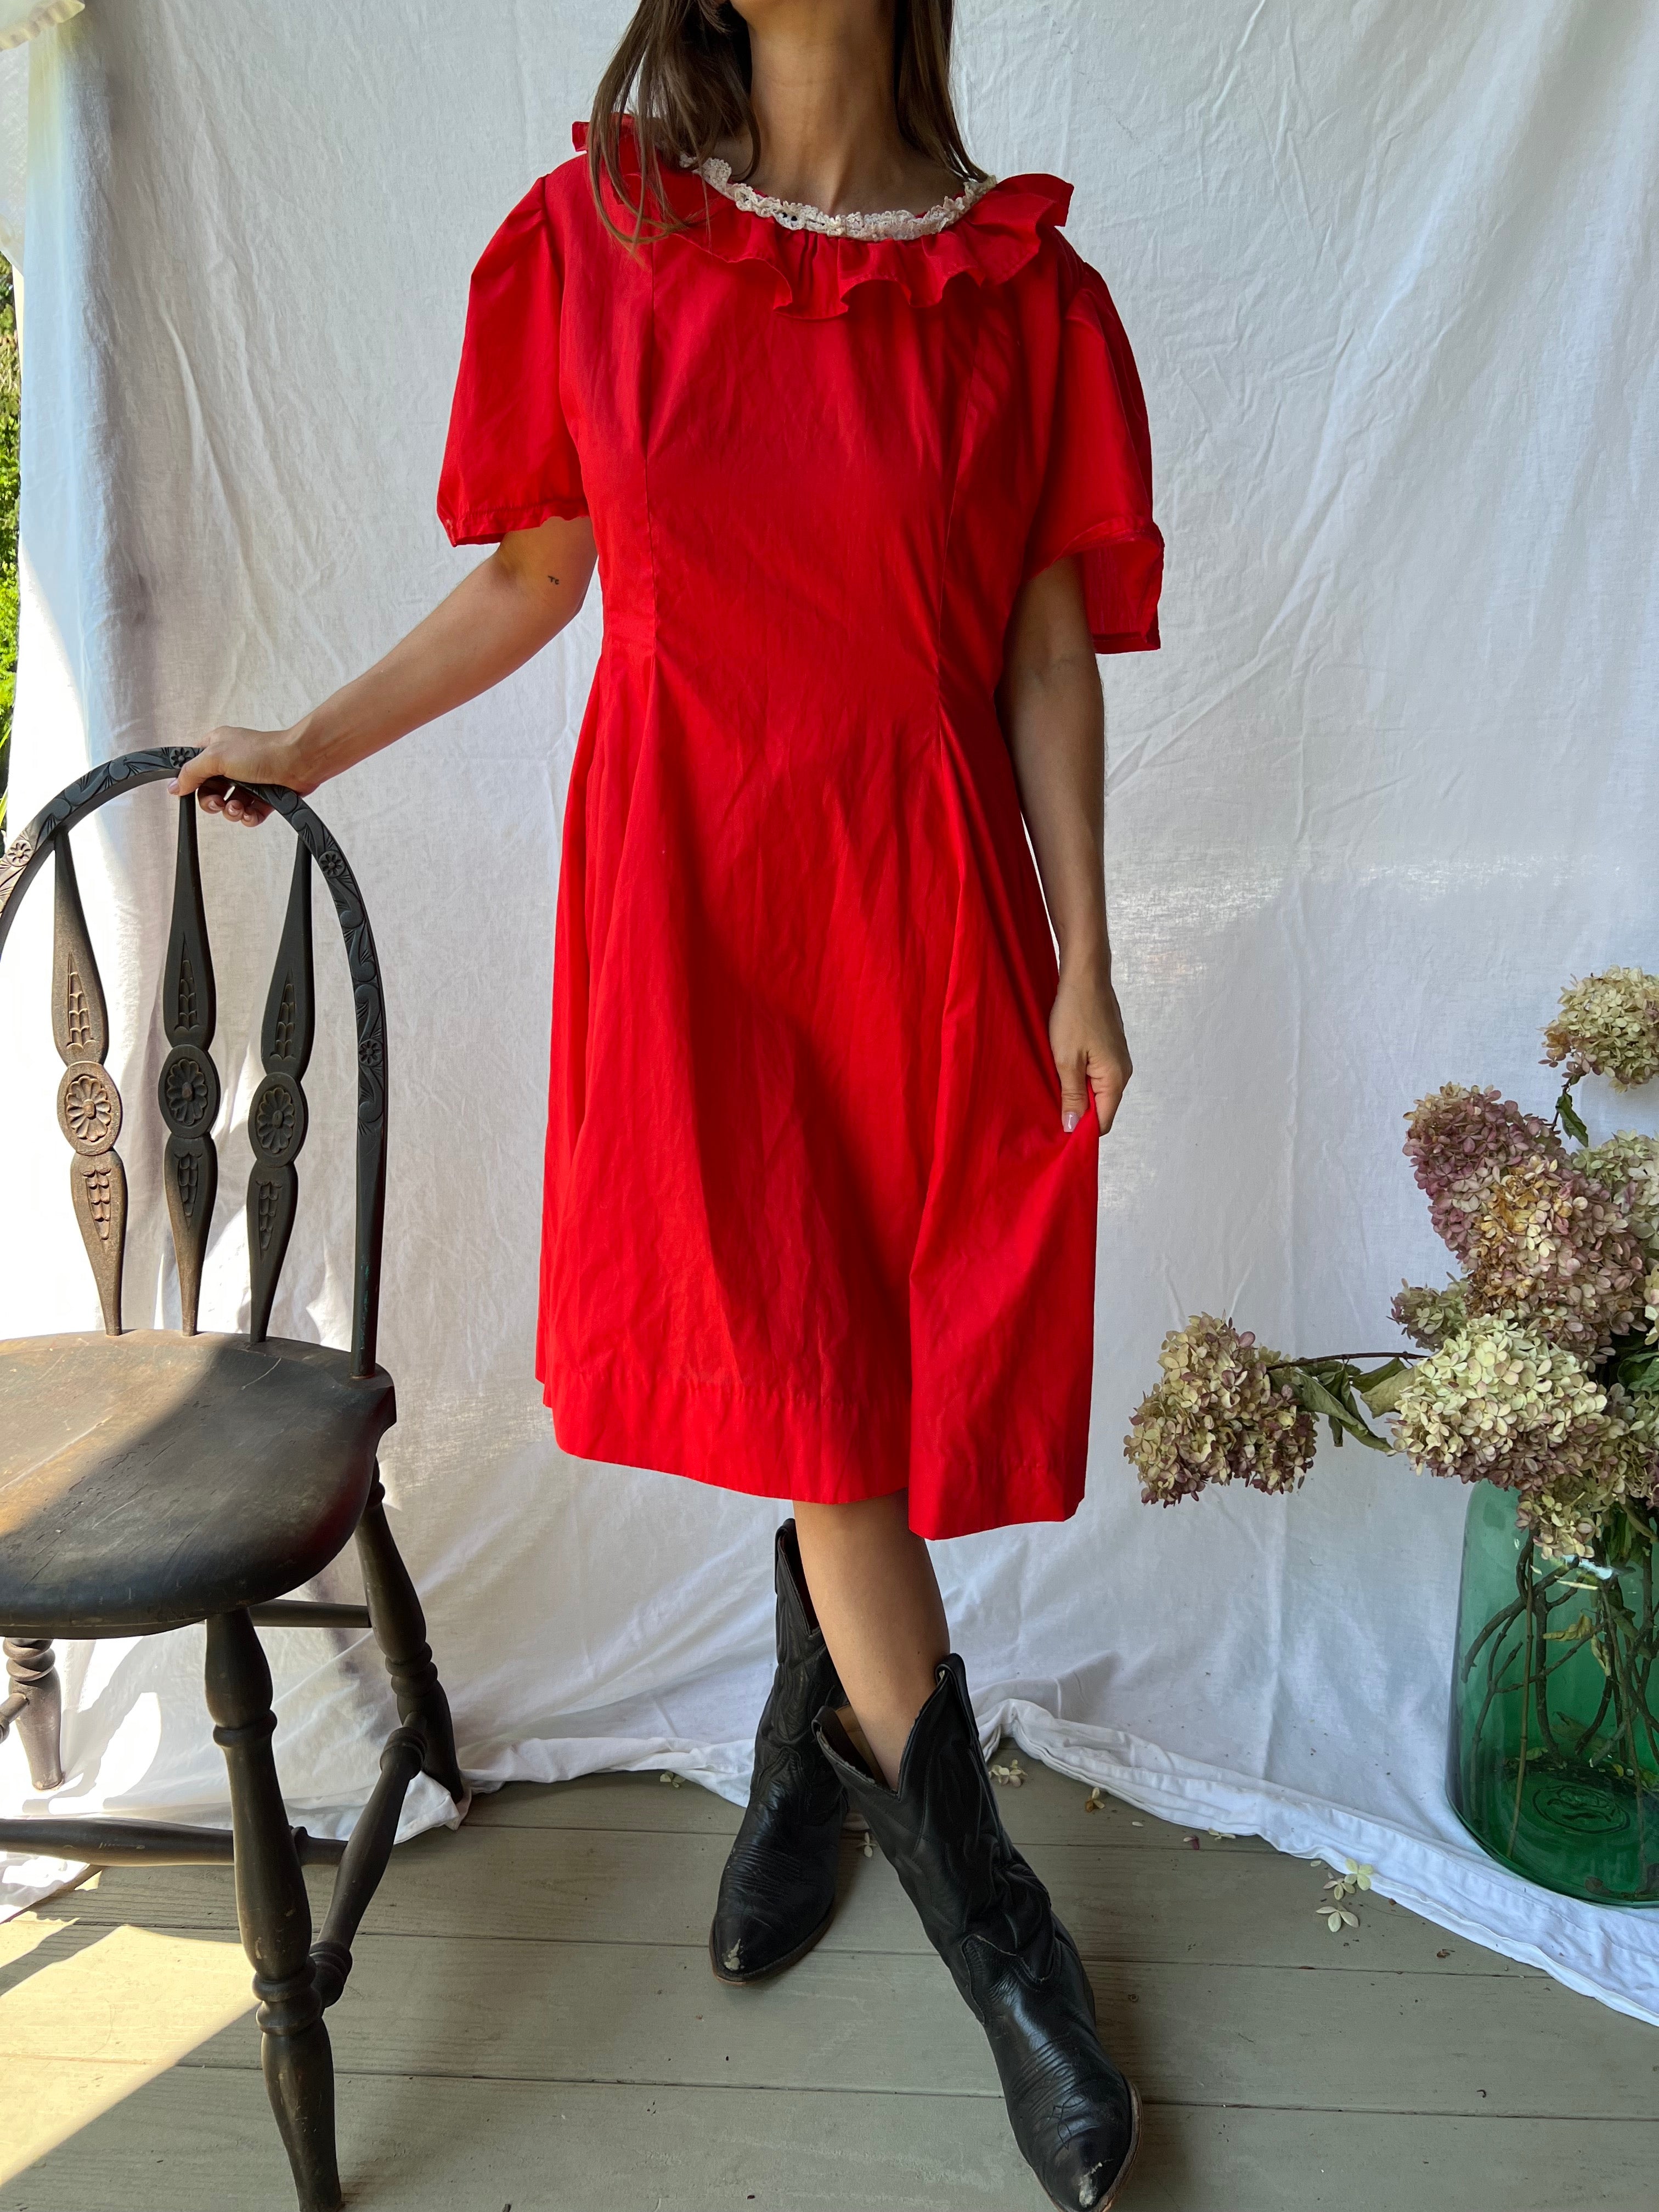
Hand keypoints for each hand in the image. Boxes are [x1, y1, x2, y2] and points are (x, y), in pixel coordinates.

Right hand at [168, 725, 313, 826]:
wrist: (298, 761)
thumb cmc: (261, 751)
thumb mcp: (215, 757)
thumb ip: (191, 772)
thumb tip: (174, 786)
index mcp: (216, 748)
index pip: (194, 769)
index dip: (191, 783)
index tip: (190, 792)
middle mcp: (231, 764)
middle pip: (210, 792)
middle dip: (212, 802)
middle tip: (218, 803)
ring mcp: (248, 781)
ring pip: (229, 805)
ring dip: (231, 811)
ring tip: (238, 807)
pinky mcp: (264, 796)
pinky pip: (249, 813)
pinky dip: (247, 817)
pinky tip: (249, 814)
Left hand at [1049, 961, 1131, 1134]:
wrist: (1085, 975)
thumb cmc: (1074, 1014)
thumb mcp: (1066, 1060)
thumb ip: (1072, 1096)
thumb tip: (1074, 1128)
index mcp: (1116, 1078)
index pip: (1103, 1122)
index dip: (1081, 1130)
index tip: (1057, 1130)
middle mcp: (1122, 1071)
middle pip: (1101, 1107)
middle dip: (1077, 1111)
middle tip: (1049, 1108)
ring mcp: (1117, 1058)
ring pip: (1097, 1089)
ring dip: (1076, 1091)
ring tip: (1053, 1084)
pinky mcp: (1109, 1047)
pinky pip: (1095, 1072)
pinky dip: (1079, 1075)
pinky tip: (1061, 1067)